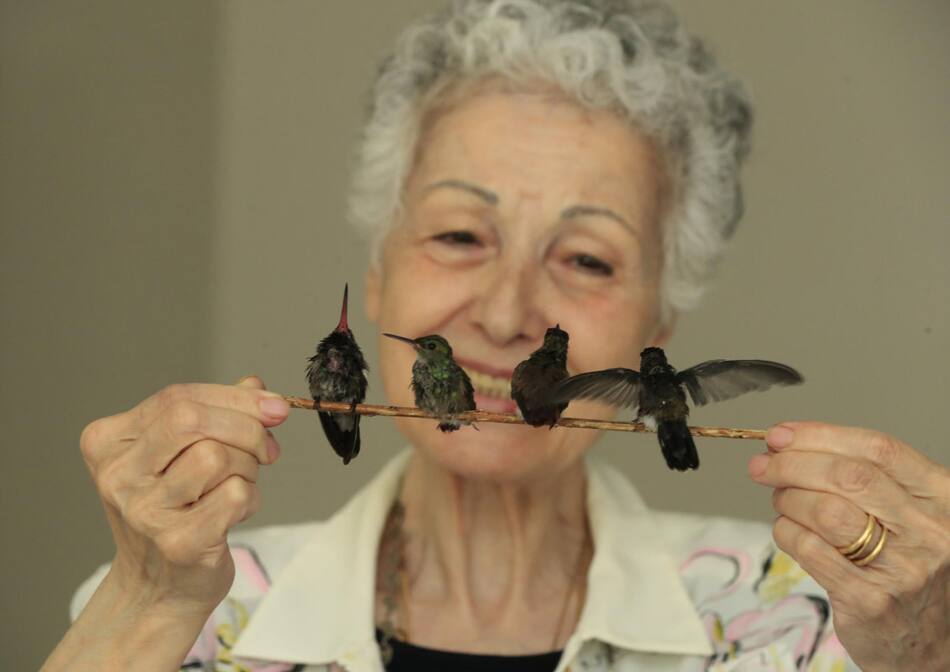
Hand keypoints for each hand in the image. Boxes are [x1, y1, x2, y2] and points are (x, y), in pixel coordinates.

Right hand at [79, 376, 288, 614]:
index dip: (235, 397)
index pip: (177, 397)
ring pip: (217, 456)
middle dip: (245, 427)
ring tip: (238, 485)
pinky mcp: (178, 542)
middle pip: (192, 419)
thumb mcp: (182, 454)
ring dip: (248, 467)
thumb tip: (257, 387)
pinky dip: (251, 498)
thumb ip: (215, 413)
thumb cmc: (175, 513)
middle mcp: (118, 474)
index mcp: (109, 441)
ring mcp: (144, 511)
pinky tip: (235, 513)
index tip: (274, 406)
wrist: (158, 590)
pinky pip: (236, 495)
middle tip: (266, 449)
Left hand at [748, 422, 949, 671]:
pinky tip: (788, 531)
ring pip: (826, 510)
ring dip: (788, 498)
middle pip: (849, 476)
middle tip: (762, 465)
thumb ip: (864, 478)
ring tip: (782, 501)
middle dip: (792, 463)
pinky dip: (786, 531)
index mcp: (943, 498)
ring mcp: (903, 569)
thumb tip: (787, 443)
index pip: (879, 450)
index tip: (780, 434)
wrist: (931, 644)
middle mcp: (930, 532)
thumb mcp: (908, 515)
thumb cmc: (908, 566)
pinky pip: (810, 549)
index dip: (820, 435)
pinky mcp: (870, 601)